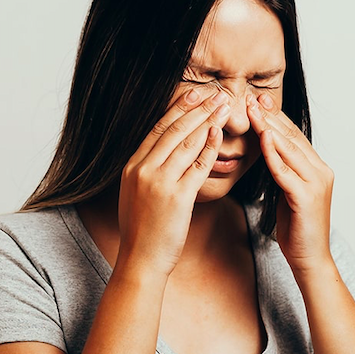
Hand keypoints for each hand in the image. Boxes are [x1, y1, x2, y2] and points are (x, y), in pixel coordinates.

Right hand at [117, 87, 230, 276]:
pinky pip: (197, 165)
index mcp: (131, 167)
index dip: (177, 109)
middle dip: (196, 108)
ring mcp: (159, 182)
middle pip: (173, 130)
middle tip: (214, 92)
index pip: (157, 130)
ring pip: (186, 142)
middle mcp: (143, 170)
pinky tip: (219, 133)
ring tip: (223, 105)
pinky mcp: (177, 197)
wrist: (140, 260)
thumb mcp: (134, 195)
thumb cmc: (142, 232)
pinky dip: (209, 146)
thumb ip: (145, 173)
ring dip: (207, 120)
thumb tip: (157, 157)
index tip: (193, 95)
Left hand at [246, 92, 334, 274]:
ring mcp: (316, 183)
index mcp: (317, 169)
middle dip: (271, 116)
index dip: (276, 117)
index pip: (293, 136)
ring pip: (289, 149)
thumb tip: (268, 155)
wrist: (310, 260)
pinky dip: (273, 154)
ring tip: (251, 110)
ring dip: (268, 128)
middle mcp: (321, 171)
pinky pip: (285, 171)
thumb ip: (282, 173)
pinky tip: (262, 139)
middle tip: (251, 97)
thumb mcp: (287, 195)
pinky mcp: (307, 197)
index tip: (257, 100)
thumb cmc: (297, 230)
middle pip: (292, 137)